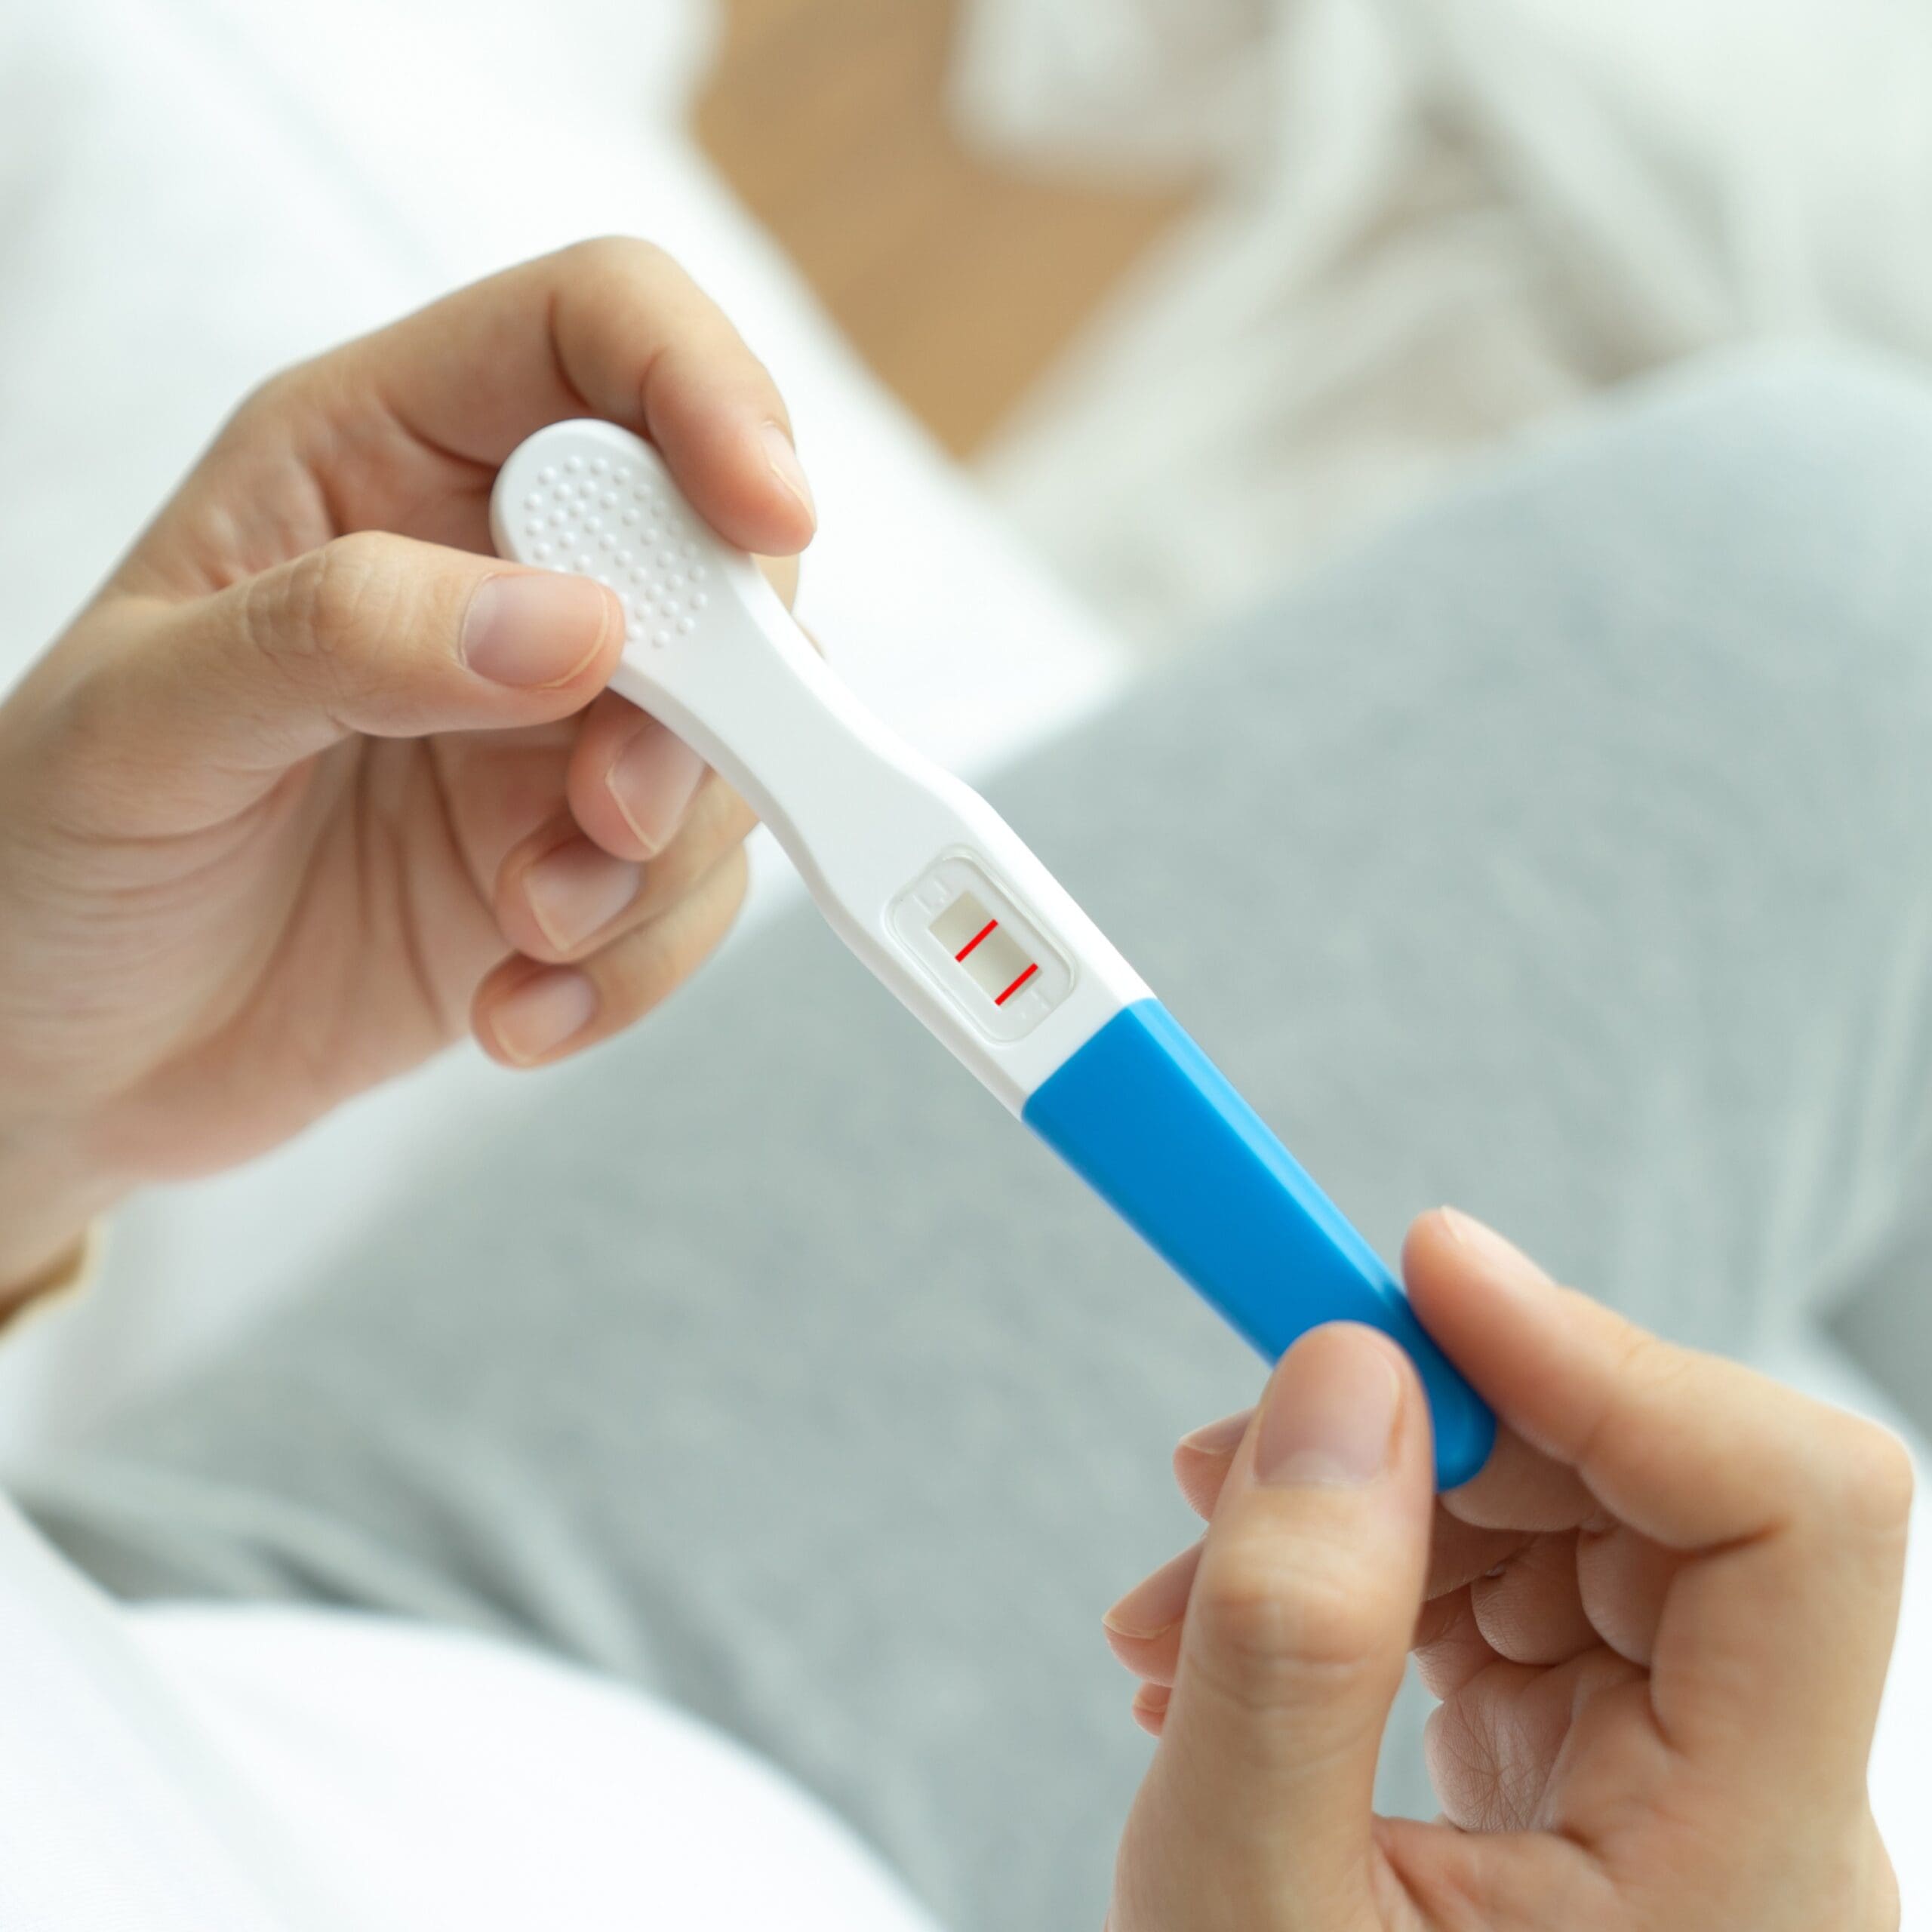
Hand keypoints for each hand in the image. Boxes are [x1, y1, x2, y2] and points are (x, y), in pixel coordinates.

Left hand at [0, 239, 816, 1292]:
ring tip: (529, 929)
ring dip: (660, 858)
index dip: (704, 390)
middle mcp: (491, 573)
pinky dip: (639, 964)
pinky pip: (695, 887)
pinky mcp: (582, 855)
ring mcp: (551, 724)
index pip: (597, 334)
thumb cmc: (57, 855)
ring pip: (736, 737)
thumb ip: (342, 638)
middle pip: (713, 553)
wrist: (72, 1057)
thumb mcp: (142, 723)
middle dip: (708, 697)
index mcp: (374, 458)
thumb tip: (568, 623)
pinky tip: (520, 1003)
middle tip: (608, 813)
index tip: (762, 515)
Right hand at [1103, 1209, 1907, 1930]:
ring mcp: (1685, 1808)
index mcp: (1755, 1872)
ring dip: (1368, 1507)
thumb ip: (1293, 1643)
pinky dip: (1369, 1581)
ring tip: (1183, 1587)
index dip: (1604, 1354)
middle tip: (1233, 1436)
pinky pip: (1516, 1608)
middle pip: (1658, 1493)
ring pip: (1571, 1533)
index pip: (1791, 1510)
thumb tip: (1338, 1379)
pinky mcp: (1600, 1794)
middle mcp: (1761, 1822)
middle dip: (1432, 1429)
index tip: (1411, 1271)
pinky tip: (1231, 1640)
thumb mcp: (1251, 1912)